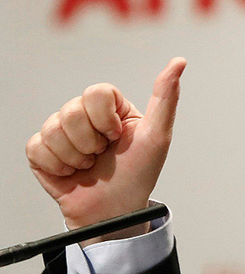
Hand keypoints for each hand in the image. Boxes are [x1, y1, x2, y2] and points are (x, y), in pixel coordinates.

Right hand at [25, 58, 186, 242]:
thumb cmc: (139, 173)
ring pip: (52, 129)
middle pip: (71, 110)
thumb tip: (178, 62)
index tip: (118, 136)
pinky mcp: (42, 153)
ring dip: (76, 156)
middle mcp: (85, 116)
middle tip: (103, 155)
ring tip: (89, 165)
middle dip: (91, 141)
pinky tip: (72, 173)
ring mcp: (61, 133)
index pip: (96, 92)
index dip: (105, 119)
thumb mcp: (158, 135)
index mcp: (111, 108)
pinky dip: (57, 166)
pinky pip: (36, 148)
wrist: (115, 211)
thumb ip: (166, 97)